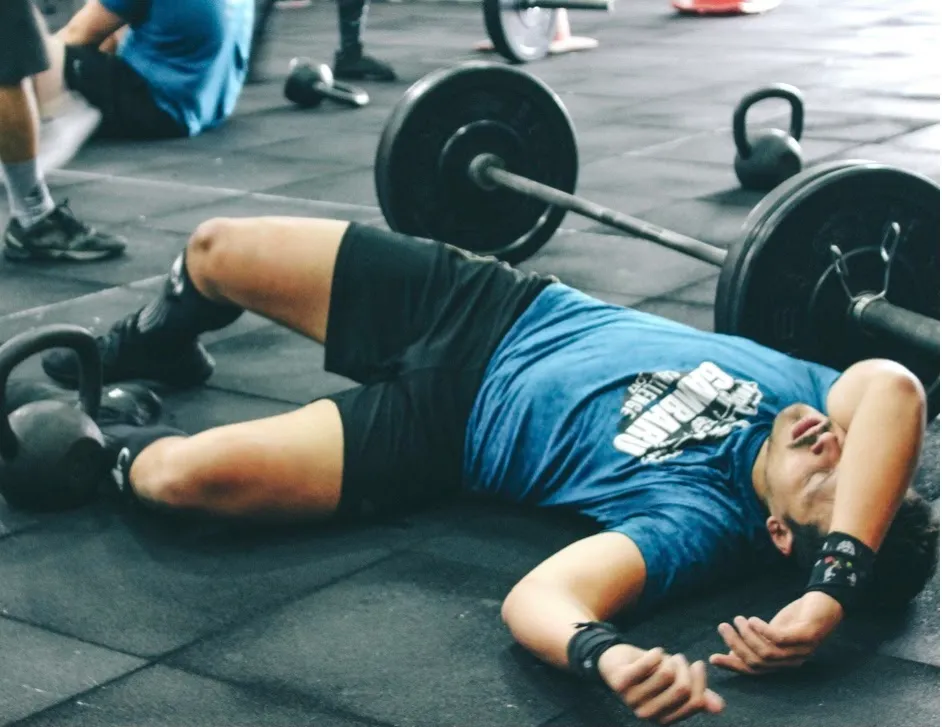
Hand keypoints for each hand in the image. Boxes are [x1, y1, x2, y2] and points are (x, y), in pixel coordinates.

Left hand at [598, 644, 725, 724]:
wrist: (615, 660)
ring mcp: (632, 699)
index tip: (698, 665)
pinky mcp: (620, 682)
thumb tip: (720, 707)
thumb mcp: (676, 682)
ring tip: (664, 656)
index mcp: (664, 718)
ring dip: (670, 659)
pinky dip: (655, 654)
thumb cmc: (650, 672)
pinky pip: (648, 665)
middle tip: (679, 658)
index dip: (700, 681)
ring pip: (667, 674)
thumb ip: (697, 694)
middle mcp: (648, 714)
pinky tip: (655, 652)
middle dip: (685, 668)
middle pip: (683, 689)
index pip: (695, 702)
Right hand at [709, 591, 843, 674]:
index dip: (733, 665)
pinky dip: (762, 630)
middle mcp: (792, 661)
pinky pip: (780, 639)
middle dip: (736, 645)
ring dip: (747, 636)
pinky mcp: (807, 636)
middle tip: (722, 627)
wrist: (826, 602)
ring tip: (737, 619)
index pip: (754, 670)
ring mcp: (801, 650)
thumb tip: (732, 652)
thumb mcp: (774, 632)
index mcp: (783, 663)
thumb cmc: (798, 618)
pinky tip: (752, 619)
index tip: (712, 657)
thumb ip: (757, 643)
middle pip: (758, 661)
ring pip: (767, 652)